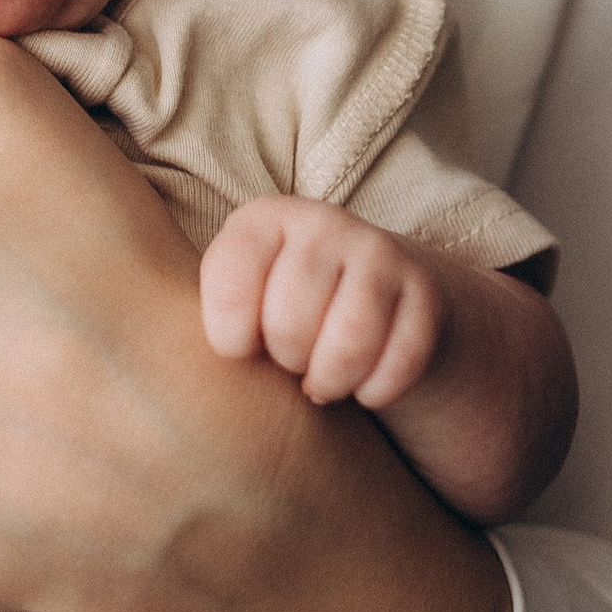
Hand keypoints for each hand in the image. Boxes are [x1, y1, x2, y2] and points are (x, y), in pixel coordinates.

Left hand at [198, 201, 446, 413]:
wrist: (376, 304)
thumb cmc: (282, 312)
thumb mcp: (240, 301)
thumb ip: (207, 316)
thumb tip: (183, 367)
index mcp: (262, 219)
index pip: (230, 283)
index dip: (231, 337)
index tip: (241, 348)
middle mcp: (322, 221)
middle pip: (290, 322)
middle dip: (287, 361)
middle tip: (291, 361)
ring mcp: (380, 250)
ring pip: (349, 341)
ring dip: (332, 380)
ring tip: (321, 380)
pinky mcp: (427, 291)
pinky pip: (401, 361)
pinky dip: (378, 391)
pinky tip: (365, 387)